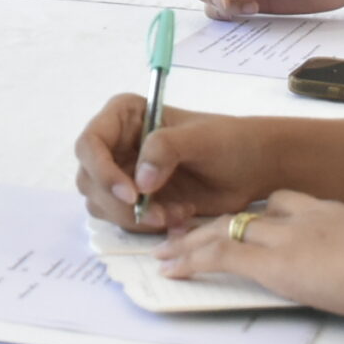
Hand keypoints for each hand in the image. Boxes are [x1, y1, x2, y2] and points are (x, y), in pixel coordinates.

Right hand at [73, 93, 276, 234]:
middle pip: (90, 180)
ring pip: (102, 204)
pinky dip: (148, 226)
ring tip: (176, 214)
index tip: (132, 195)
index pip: (90, 144)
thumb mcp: (201, 139)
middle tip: (158, 215)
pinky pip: (124, 220)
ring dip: (136, 218)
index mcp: (124, 117)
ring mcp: (123, 173)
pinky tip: (178, 218)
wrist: (253, 168)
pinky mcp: (137, 200)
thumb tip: (139, 182)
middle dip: (120, 204)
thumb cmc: (230, 142)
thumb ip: (166, 149)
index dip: (102, 172)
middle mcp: (116, 144)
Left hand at [152, 188, 343, 329]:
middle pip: (248, 215)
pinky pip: (222, 257)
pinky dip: (193, 261)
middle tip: (187, 231)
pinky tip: (174, 268)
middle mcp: (306, 219)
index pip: (290, 203)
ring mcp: (289, 239)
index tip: (247, 218)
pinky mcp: (276, 265)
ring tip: (165, 252)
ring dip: (192, 242)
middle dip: (216, 224)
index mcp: (338, 213)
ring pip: (225, 231)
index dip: (263, 212)